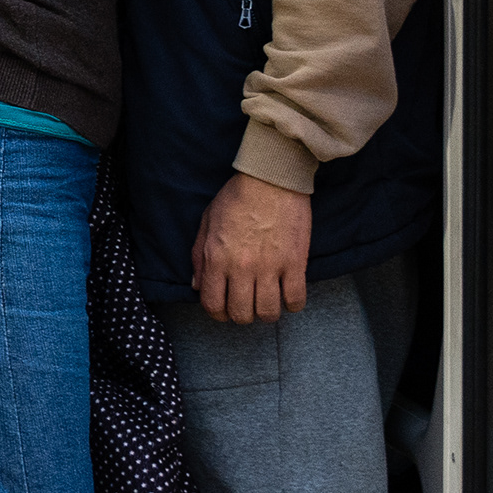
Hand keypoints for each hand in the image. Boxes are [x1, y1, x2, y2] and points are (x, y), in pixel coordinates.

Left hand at [193, 172, 312, 323]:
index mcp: (216, 258)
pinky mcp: (295, 262)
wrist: (271, 177)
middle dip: (243, 315)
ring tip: (269, 300)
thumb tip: (197, 285)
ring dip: (267, 312)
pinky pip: (295, 299)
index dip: (218, 314)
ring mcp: (270, 266)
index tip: (226, 309)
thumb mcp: (207, 221)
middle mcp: (241, 267)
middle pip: (241, 314)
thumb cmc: (237, 196)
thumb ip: (199, 256)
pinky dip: (293, 304)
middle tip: (248, 303)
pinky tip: (289, 294)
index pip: (212, 304)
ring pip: (268, 312)